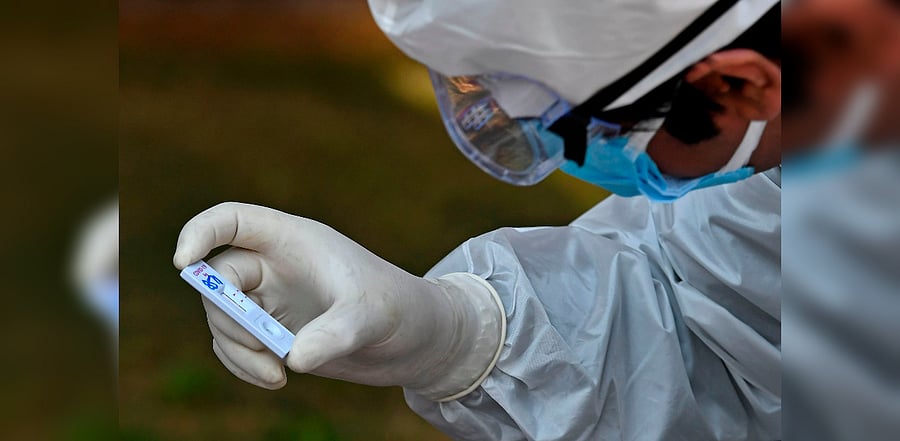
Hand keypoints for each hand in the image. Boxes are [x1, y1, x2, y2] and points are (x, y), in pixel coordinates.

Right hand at [173, 202, 503, 399]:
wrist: (415, 340)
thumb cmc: (400, 309)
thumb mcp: (371, 317)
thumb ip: (335, 333)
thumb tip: (296, 357)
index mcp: (294, 239)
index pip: (232, 220)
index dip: (200, 233)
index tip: (185, 263)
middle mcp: (276, 265)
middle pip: (218, 278)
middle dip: (229, 316)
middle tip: (263, 348)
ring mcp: (271, 299)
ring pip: (222, 317)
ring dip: (237, 348)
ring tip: (277, 375)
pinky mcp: (274, 332)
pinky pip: (236, 345)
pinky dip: (243, 364)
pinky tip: (277, 380)